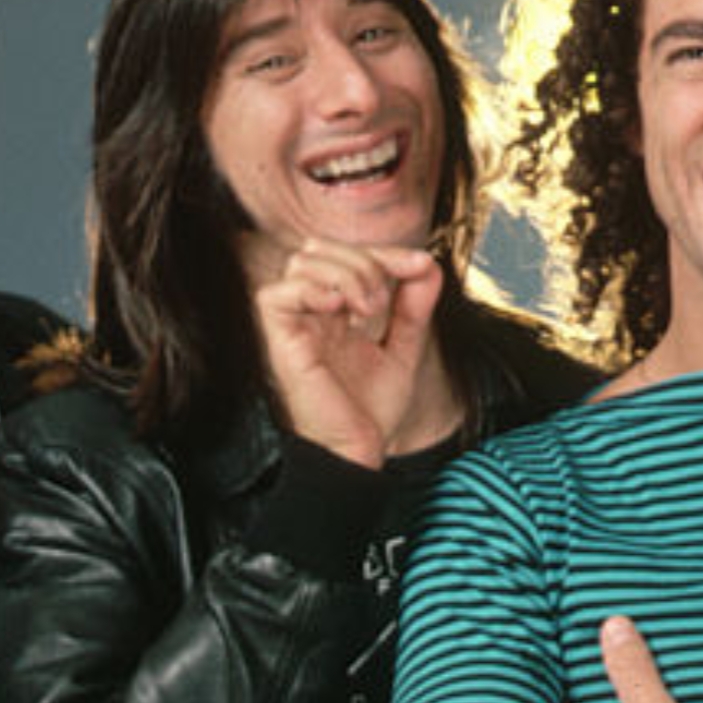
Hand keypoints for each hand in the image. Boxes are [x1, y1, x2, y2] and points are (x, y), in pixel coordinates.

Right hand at [253, 240, 444, 466]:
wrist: (357, 453)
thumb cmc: (371, 413)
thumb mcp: (404, 350)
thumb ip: (414, 308)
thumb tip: (428, 265)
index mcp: (333, 312)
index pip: (348, 256)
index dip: (386, 252)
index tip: (421, 265)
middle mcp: (309, 314)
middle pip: (320, 249)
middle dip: (364, 260)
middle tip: (384, 301)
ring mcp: (292, 326)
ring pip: (301, 263)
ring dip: (346, 274)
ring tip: (369, 311)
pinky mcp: (279, 343)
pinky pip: (274, 294)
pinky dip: (311, 289)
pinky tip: (339, 309)